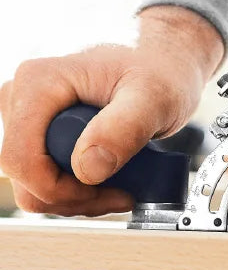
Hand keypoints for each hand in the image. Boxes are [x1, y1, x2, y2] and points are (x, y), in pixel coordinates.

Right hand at [0, 6, 223, 216]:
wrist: (164, 69)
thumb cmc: (160, 75)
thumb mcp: (155, 97)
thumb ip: (125, 127)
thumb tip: (88, 167)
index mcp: (38, 83)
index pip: (22, 158)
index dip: (60, 189)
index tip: (109, 192)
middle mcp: (21, 98)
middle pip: (25, 176)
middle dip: (75, 197)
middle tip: (123, 192)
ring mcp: (27, 119)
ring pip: (33, 187)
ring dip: (78, 199)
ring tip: (122, 186)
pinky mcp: (38, 137)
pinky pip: (46, 182)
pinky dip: (78, 193)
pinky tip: (110, 184)